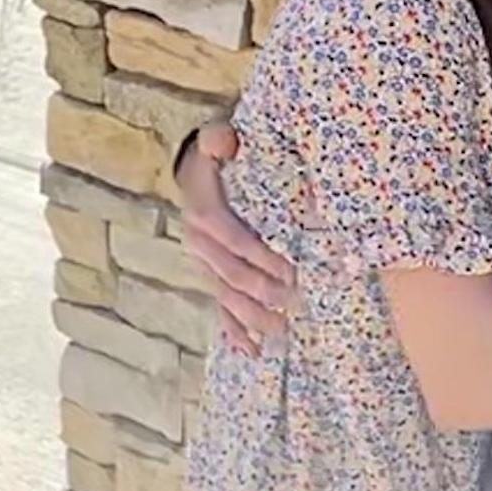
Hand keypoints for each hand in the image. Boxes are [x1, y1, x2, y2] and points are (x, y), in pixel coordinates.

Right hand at [176, 121, 294, 351]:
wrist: (196, 172)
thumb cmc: (216, 157)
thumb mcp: (215, 138)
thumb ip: (218, 139)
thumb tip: (224, 142)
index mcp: (204, 213)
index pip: (233, 238)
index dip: (260, 256)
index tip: (290, 269)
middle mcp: (200, 244)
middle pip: (231, 275)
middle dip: (263, 292)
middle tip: (295, 304)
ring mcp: (205, 265)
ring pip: (227, 298)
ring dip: (253, 319)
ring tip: (280, 333)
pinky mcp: (212, 278)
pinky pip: (221, 309)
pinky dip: (235, 332)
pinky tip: (252, 352)